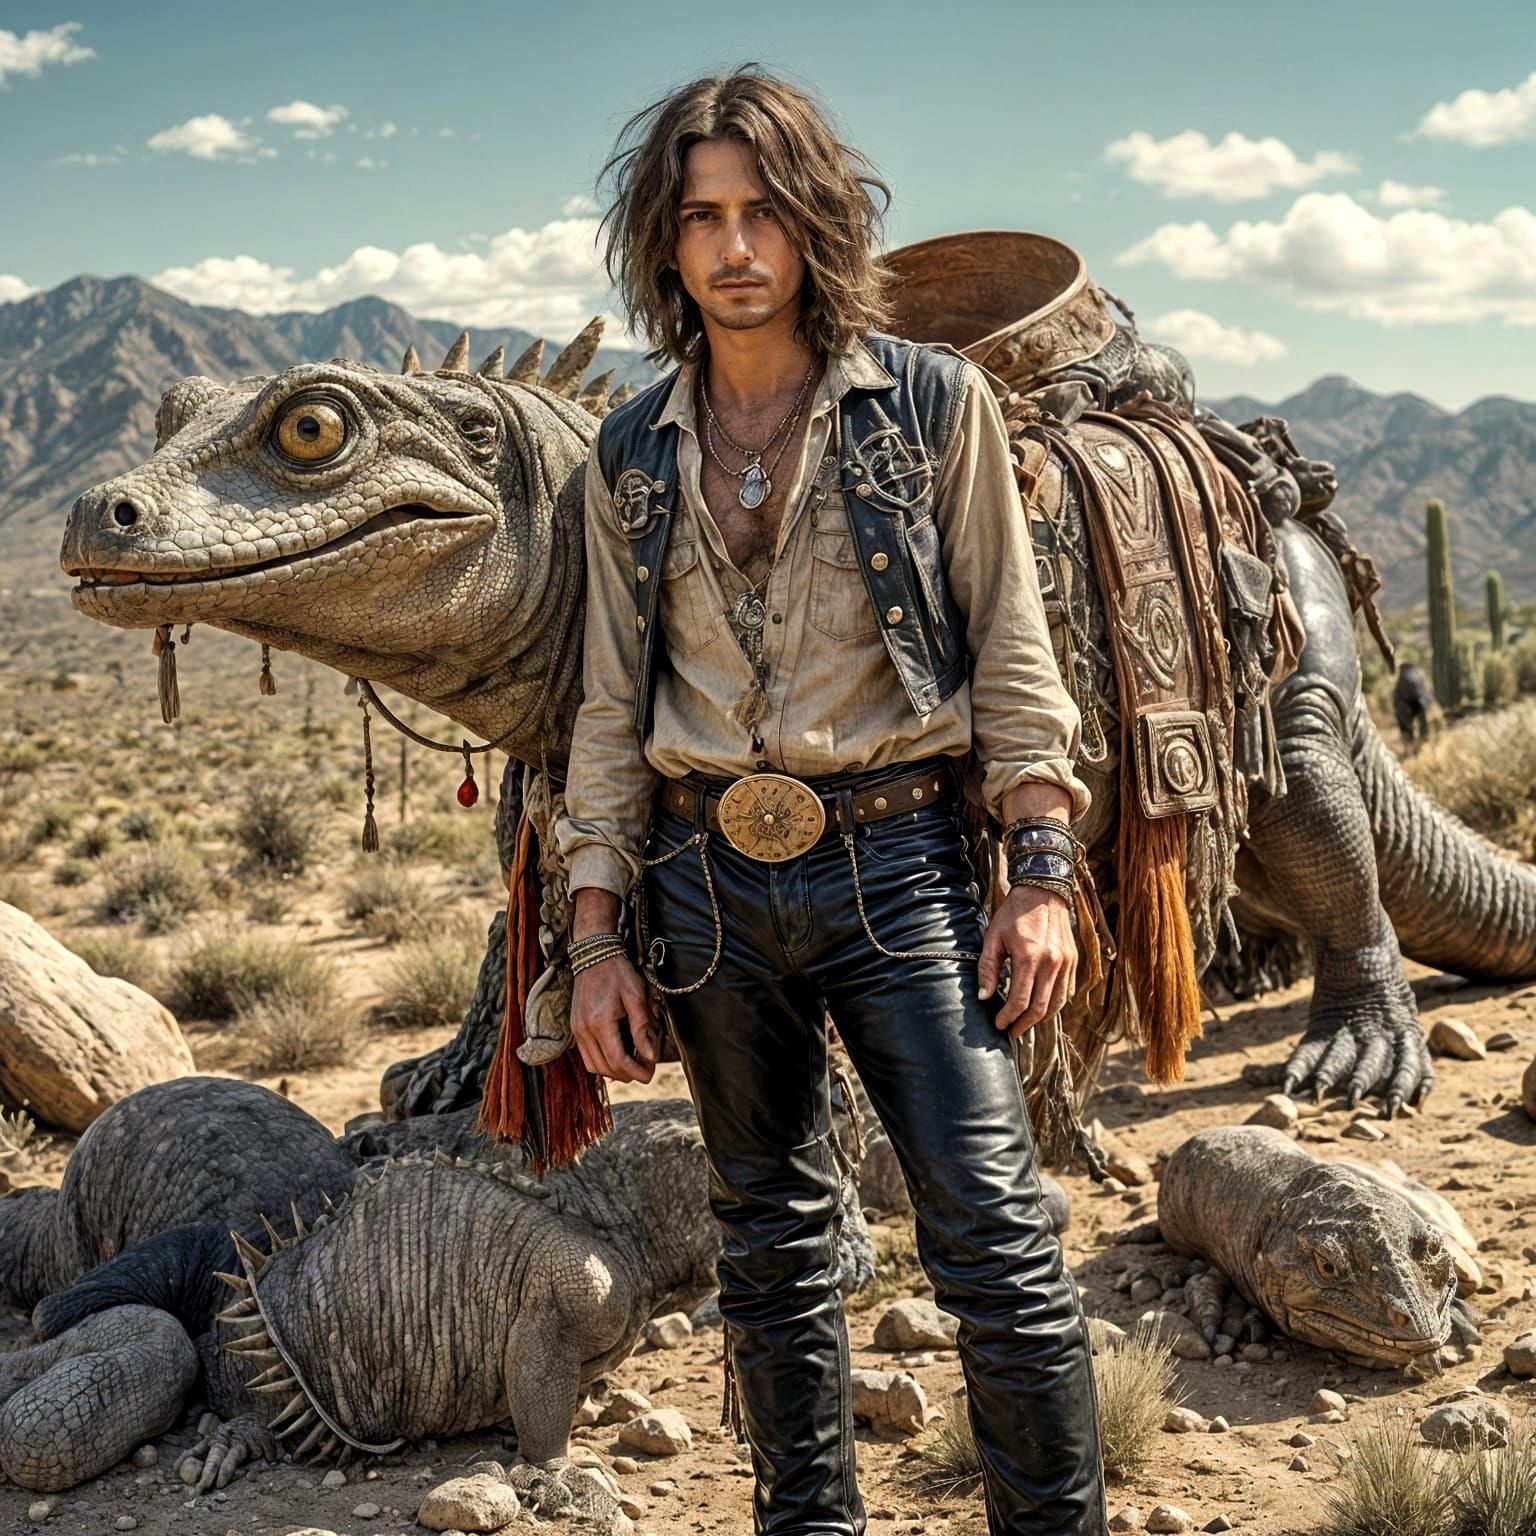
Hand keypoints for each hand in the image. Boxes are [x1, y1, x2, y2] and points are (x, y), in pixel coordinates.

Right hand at [570, 952, 658, 1083]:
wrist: (594, 954)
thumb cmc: (618, 973)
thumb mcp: (636, 996)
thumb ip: (642, 1027)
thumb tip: (650, 1055)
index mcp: (600, 1023)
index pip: (618, 1061)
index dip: (636, 1072)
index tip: (650, 1074)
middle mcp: (584, 1030)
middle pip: (605, 1069)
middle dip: (627, 1075)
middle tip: (646, 1069)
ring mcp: (576, 1030)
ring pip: (593, 1066)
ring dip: (614, 1072)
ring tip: (633, 1065)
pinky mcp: (575, 1027)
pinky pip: (586, 1056)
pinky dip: (602, 1063)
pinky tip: (617, 1056)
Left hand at [977, 884, 1077, 1039]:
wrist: (1043, 891)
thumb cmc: (1014, 914)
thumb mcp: (993, 937)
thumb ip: (988, 968)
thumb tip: (984, 997)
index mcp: (1029, 957)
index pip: (1020, 1000)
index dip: (1008, 1017)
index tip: (999, 1024)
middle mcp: (1052, 962)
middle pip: (1040, 1008)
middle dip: (1024, 1024)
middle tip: (1012, 1032)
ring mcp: (1066, 963)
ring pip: (1057, 1004)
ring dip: (1041, 1019)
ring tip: (1025, 1024)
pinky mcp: (1074, 961)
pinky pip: (1066, 991)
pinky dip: (1054, 1004)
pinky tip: (1041, 1006)